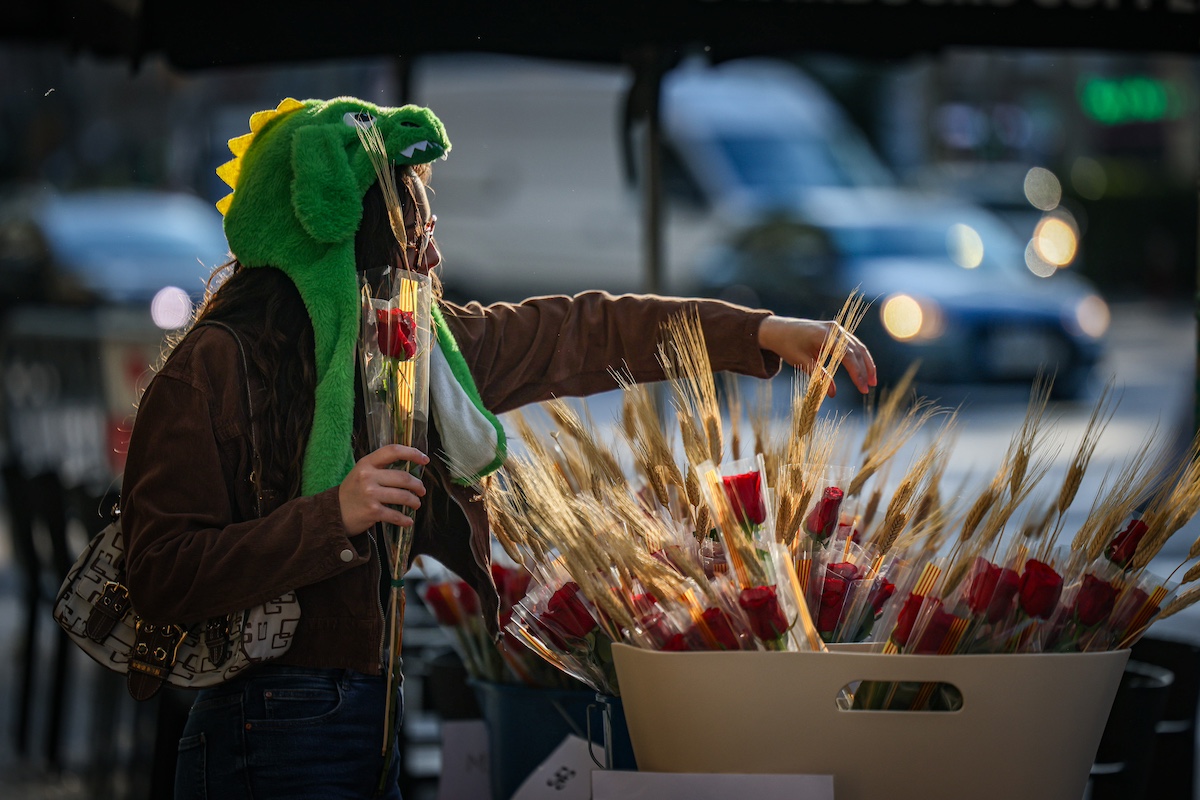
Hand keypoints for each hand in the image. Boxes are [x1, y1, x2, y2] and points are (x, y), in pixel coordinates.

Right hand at [338, 444, 429, 533]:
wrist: (334, 512)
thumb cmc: (353, 491)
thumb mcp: (361, 472)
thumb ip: (381, 467)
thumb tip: (410, 466)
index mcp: (366, 463)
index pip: (393, 451)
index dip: (412, 453)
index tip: (425, 459)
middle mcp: (368, 476)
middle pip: (403, 477)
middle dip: (417, 485)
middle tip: (421, 490)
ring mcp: (370, 494)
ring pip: (403, 496)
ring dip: (414, 501)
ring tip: (416, 504)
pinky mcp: (372, 511)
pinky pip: (396, 515)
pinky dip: (405, 519)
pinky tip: (408, 521)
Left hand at [757, 315, 876, 396]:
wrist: (778, 329)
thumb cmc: (787, 345)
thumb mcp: (800, 361)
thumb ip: (817, 376)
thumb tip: (832, 394)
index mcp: (824, 335)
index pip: (847, 355)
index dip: (856, 372)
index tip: (862, 388)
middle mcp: (833, 329)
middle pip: (856, 350)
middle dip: (864, 370)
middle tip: (868, 388)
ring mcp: (836, 328)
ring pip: (857, 346)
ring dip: (866, 363)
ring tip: (872, 381)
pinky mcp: (836, 331)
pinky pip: (852, 344)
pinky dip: (859, 356)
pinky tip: (864, 369)